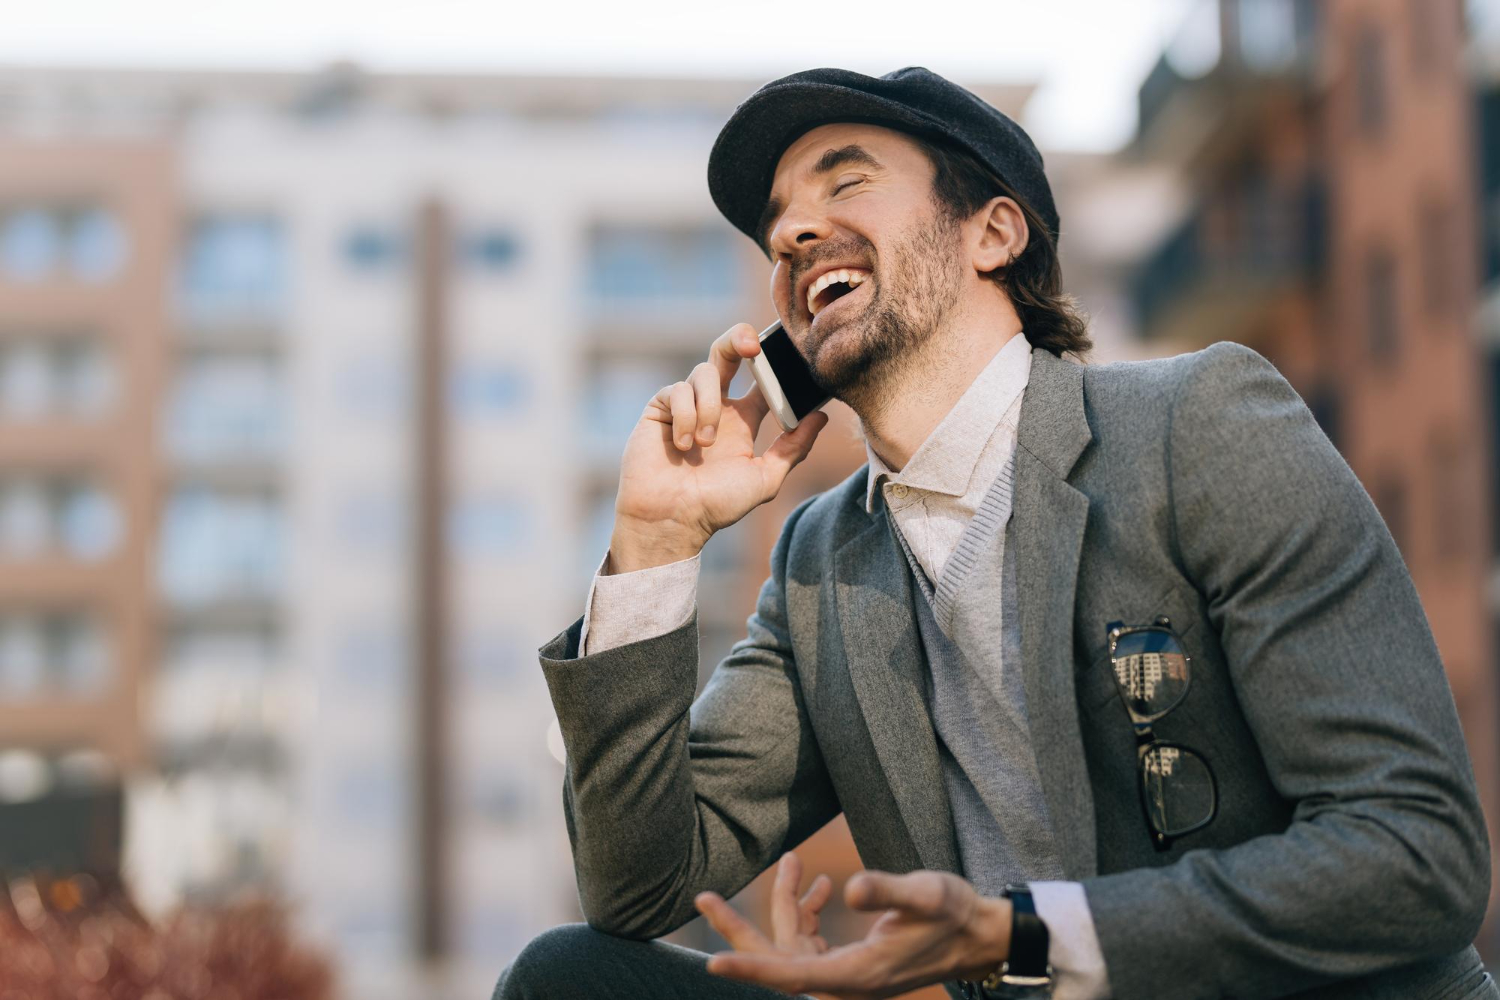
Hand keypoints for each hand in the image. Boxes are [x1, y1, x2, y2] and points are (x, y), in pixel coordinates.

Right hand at [610, 323, 829, 571]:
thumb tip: (821, 416)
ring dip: (709, 406)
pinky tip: (682, 445)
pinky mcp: (660, 408)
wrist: (670, 520)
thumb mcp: (765, 479)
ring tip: (704, 443)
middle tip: (752, 347)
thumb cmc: (716, 505)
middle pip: (727, 353)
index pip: (762, 380)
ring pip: (705, 372)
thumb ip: (793, 448)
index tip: (787, 361)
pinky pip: (677, 390)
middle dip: (739, 338)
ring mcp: (686, 405)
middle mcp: (716, 407)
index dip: (775, 366)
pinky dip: (684, 415)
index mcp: (743, 420)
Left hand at [700, 865, 1011, 999]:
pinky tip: (819, 885)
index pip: (792, 974)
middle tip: (704, 897)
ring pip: (793, 946)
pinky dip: (806, 911)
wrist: (979, 937)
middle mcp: (846, 981)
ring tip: (790, 861)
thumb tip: (848, 889)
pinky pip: (812, 941)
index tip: (715, 961)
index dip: (753, 966)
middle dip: (740, 931)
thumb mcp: (927, 893)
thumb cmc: (956, 914)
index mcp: (858, 973)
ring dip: (784, 905)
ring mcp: (847, 973)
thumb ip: (887, 890)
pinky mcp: (851, 962)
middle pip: (779, 962)